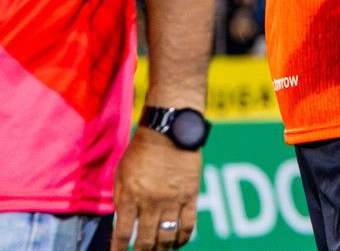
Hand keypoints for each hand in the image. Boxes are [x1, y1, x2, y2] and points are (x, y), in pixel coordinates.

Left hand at [112, 128, 200, 249]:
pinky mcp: (191, 195)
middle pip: (146, 240)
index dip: (118, 250)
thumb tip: (122, 222)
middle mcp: (151, 202)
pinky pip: (189, 224)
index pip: (122, 234)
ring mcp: (173, 200)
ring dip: (162, 248)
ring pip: (168, 236)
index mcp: (130, 196)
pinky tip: (178, 243)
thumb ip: (121, 199)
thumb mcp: (121, 174)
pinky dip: (183, 238)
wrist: (170, 130)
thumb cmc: (141, 150)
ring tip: (158, 250)